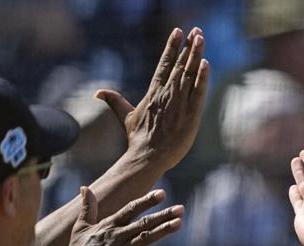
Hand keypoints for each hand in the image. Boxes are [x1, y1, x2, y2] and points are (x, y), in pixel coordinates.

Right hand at [49, 186, 181, 245]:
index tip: (162, 193)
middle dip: (163, 215)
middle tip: (181, 208)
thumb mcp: (80, 226)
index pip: (131, 209)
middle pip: (144, 222)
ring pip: (146, 238)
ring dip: (164, 230)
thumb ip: (87, 207)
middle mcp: (117, 235)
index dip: (147, 201)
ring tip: (179, 223)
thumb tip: (84, 187)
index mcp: (108, 225)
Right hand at [95, 27, 208, 173]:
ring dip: (196, 55)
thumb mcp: (126, 117)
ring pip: (190, 74)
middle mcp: (167, 94)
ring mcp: (179, 103)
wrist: (147, 157)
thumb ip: (115, 101)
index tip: (178, 32)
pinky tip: (206, 64)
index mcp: (154, 92)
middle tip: (197, 31)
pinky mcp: (191, 115)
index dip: (171, 47)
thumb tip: (97, 93)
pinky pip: (198, 93)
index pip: (164, 64)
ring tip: (201, 38)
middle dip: (188, 47)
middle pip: (179, 65)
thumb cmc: (138, 139)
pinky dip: (202, 78)